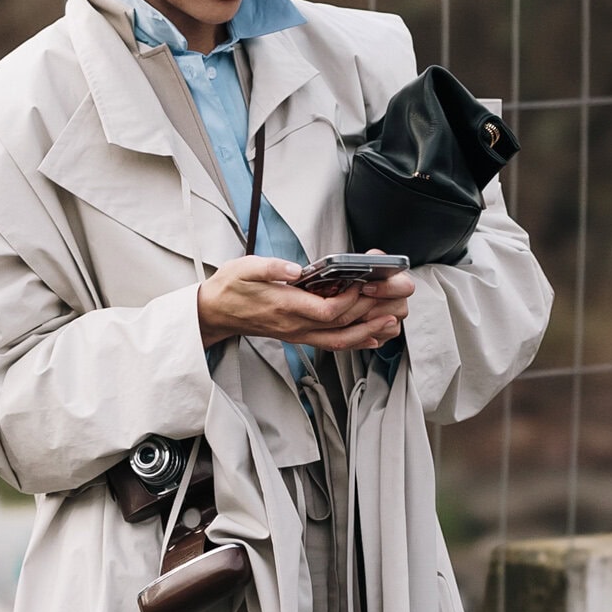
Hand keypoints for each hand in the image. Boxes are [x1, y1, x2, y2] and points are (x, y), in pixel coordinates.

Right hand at [196, 254, 413, 352]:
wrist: (217, 311)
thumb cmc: (232, 288)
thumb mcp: (245, 268)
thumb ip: (270, 268)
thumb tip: (293, 268)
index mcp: (285, 307)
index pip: (328, 311)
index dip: (350, 300)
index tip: (362, 284)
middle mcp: (295, 326)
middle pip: (341, 328)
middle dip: (370, 315)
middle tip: (394, 302)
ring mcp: (298, 334)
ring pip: (340, 341)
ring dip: (368, 333)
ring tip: (392, 322)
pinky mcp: (300, 335)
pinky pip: (332, 343)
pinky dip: (355, 341)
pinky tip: (371, 336)